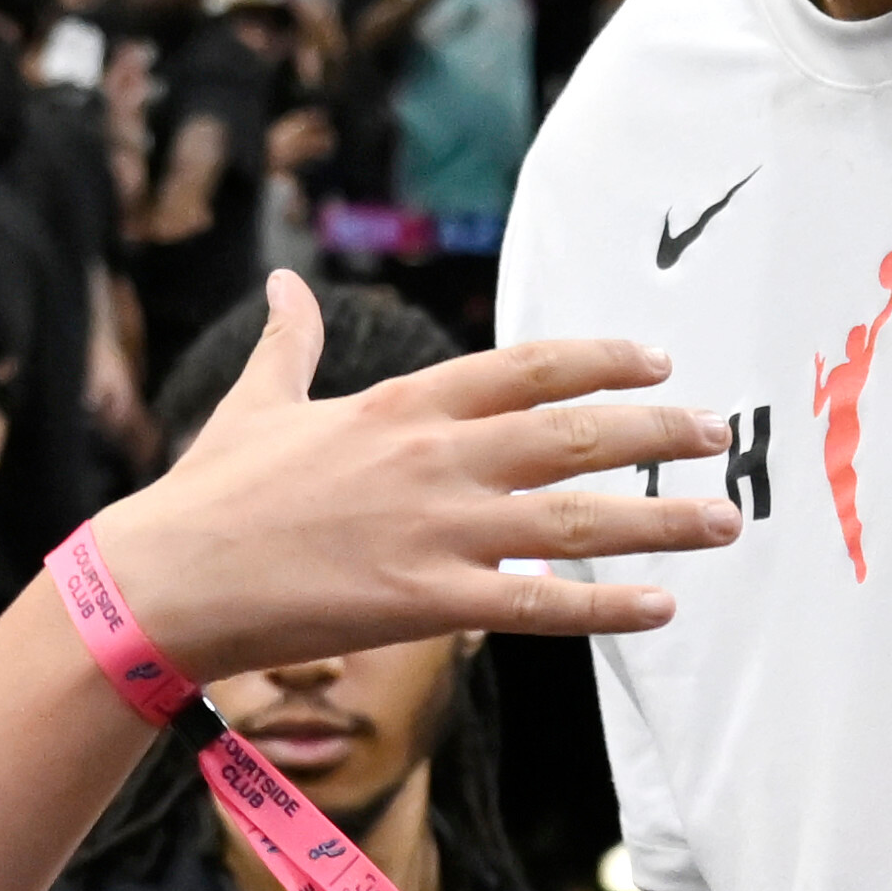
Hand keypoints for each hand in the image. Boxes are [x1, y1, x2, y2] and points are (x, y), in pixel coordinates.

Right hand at [75, 270, 734, 678]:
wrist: (168, 579)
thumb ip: (289, 343)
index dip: (600, 361)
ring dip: (659, 519)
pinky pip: (536, 607)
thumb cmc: (208, 494)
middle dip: (655, 431)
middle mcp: (433, 459)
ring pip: (574, 520)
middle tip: (717, 434)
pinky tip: (660, 605)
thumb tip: (282, 283)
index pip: (525, 368)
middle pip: (573, 435)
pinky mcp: (425, 604)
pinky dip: (604, 607)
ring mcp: (435, 531)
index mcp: (400, 405)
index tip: (656, 360)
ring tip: (723, 518)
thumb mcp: (256, 402)